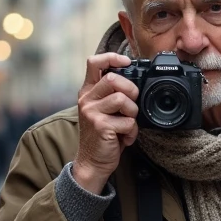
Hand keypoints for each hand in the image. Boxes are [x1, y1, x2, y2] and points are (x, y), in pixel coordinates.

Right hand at [72, 53, 137, 194]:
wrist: (92, 162)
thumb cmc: (102, 135)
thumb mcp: (103, 110)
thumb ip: (111, 94)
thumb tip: (134, 80)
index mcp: (88, 91)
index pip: (94, 62)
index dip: (112, 57)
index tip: (127, 62)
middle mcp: (86, 99)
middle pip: (113, 78)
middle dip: (131, 90)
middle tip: (131, 105)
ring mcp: (91, 112)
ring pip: (122, 99)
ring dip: (132, 113)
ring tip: (127, 124)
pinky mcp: (99, 126)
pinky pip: (127, 122)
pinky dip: (132, 131)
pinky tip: (125, 138)